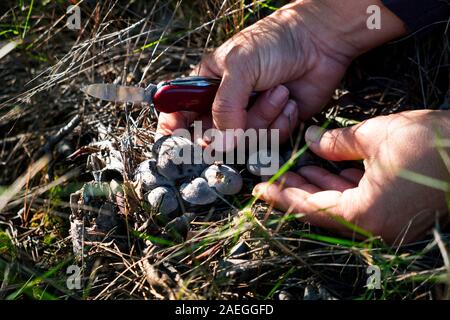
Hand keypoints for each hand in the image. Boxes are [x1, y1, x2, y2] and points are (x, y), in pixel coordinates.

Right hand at [157, 0, 405, 141]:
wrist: (319, 43)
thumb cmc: (274, 44)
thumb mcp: (240, 66)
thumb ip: (225, 106)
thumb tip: (221, 143)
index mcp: (205, 86)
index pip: (177, 115)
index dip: (176, 134)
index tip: (183, 142)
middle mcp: (223, 106)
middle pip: (211, 139)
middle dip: (231, 129)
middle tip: (244, 114)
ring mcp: (248, 118)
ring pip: (244, 141)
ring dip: (264, 117)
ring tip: (278, 91)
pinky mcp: (272, 126)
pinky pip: (269, 141)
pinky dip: (282, 122)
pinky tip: (289, 100)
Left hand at [253, 110, 449, 243]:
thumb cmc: (433, 144)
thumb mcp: (376, 136)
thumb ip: (336, 142)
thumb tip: (311, 139)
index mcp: (365, 215)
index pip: (310, 208)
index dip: (282, 196)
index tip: (259, 189)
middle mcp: (374, 226)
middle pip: (322, 208)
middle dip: (296, 188)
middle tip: (272, 173)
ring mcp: (386, 220)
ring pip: (339, 203)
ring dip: (316, 184)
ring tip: (292, 166)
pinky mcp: (395, 209)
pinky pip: (357, 199)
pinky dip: (339, 183)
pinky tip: (322, 166)